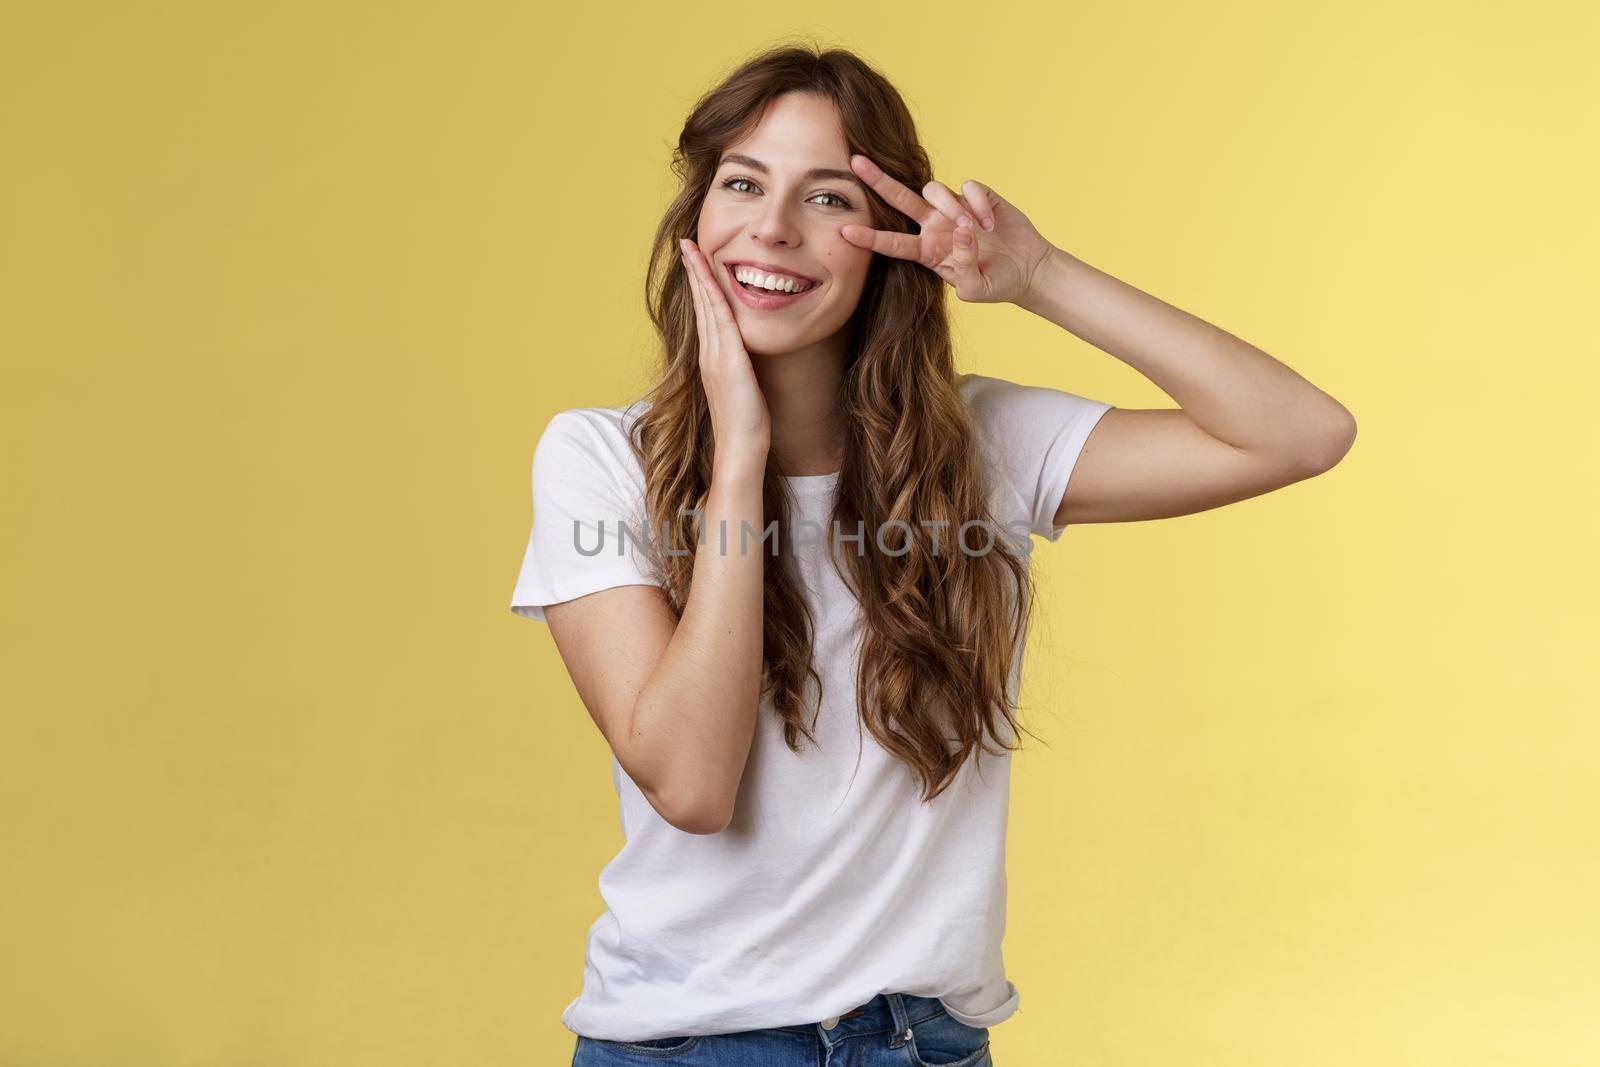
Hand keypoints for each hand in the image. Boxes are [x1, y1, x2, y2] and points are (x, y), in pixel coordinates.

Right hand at [679, 238, 771, 469]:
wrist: (740, 450)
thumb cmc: (746, 427)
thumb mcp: (744, 391)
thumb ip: (742, 372)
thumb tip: (747, 363)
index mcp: (712, 359)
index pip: (705, 314)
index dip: (700, 286)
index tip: (697, 262)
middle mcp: (708, 353)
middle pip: (700, 303)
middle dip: (694, 271)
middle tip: (687, 243)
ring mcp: (715, 356)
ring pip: (705, 305)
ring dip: (699, 274)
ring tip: (692, 248)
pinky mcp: (727, 360)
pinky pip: (719, 319)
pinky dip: (712, 294)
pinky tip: (711, 275)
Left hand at [839, 154, 1056, 305]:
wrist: (1027, 269)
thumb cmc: (997, 283)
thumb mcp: (977, 289)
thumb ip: (965, 269)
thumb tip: (961, 233)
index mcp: (927, 251)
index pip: (892, 243)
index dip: (870, 238)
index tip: (845, 231)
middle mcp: (935, 226)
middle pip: (899, 199)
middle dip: (877, 181)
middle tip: (855, 162)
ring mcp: (954, 208)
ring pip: (933, 190)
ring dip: (950, 207)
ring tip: (973, 228)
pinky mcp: (977, 195)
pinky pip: (968, 187)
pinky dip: (978, 204)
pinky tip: (992, 223)